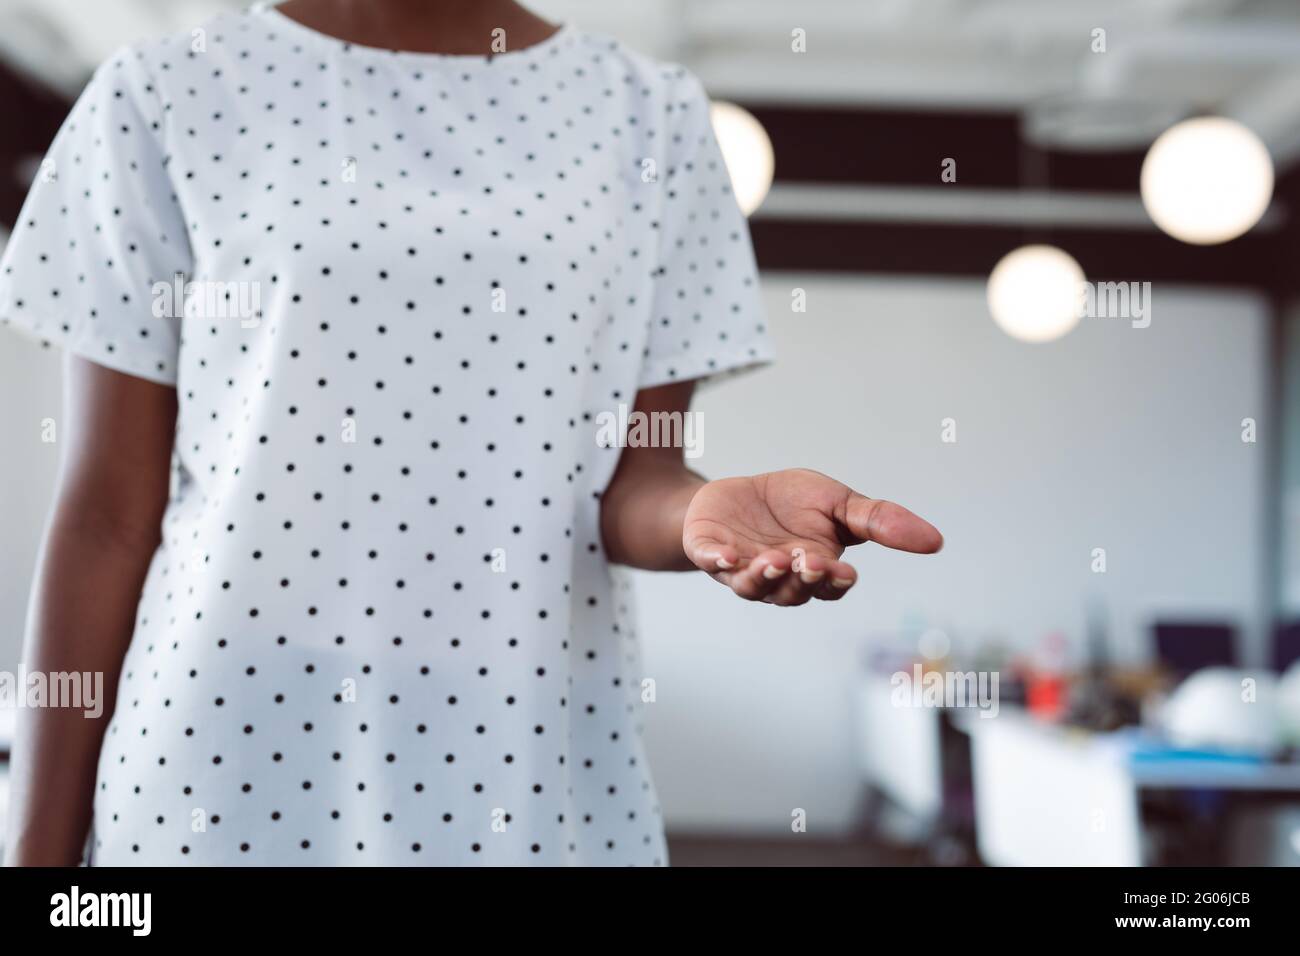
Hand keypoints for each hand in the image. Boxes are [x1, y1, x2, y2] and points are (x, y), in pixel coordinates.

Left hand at [682, 468, 941, 605]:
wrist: (735, 494)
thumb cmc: (791, 504)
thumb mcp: (839, 503)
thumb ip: (879, 521)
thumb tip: (937, 541)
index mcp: (813, 571)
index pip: (828, 587)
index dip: (834, 582)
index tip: (842, 571)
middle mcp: (778, 580)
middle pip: (792, 591)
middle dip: (800, 579)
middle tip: (807, 562)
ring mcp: (741, 569)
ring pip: (753, 586)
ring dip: (763, 577)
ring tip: (773, 560)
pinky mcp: (708, 551)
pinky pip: (710, 563)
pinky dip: (717, 562)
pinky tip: (726, 555)